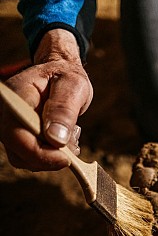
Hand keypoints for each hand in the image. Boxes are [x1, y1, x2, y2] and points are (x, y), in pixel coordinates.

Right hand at [0, 29, 92, 170]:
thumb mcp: (72, 85)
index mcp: (16, 98)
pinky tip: (63, 140)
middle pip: (20, 153)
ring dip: (52, 157)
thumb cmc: (65, 77)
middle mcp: (6, 115)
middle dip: (50, 157)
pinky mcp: (19, 138)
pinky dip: (51, 156)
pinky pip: (32, 158)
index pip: (17, 135)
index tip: (67, 158)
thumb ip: (64, 110)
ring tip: (69, 135)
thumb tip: (56, 140)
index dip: (41, 153)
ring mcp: (10, 128)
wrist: (59, 75)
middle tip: (73, 142)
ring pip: (26, 160)